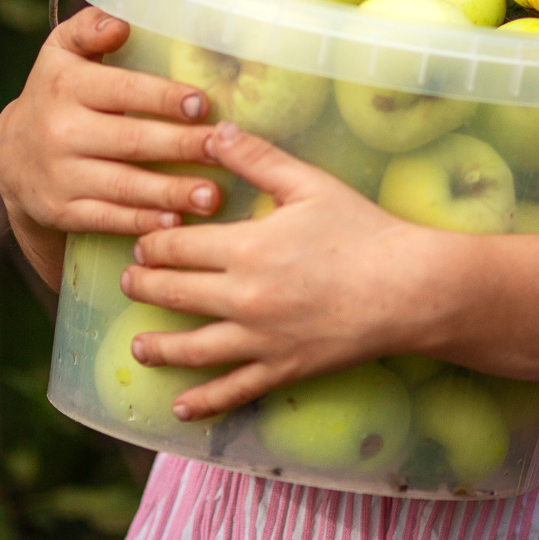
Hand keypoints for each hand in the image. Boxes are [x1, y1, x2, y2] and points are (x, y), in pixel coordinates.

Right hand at [0, 7, 226, 284]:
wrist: (9, 156)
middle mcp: (60, 131)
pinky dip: (141, 222)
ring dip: (170, 192)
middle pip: (131, 140)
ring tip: (212, 195)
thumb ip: (89, 28)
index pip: (122, 90)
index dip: (163, 98)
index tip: (203, 104)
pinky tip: (175, 223)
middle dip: (181, 145)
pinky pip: (106, 218)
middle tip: (223, 148)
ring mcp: (59, 175)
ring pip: (123, 185)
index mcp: (66, 85)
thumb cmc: (57, 93)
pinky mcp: (61, 211)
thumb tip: (121, 24)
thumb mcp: (61, 52)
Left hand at [118, 121, 451, 420]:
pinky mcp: (282, 368)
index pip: (177, 247)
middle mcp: (243, 298)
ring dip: (158, 347)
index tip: (143, 240)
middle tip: (130, 280)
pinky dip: (203, 402)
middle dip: (145, 285)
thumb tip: (215, 130)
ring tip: (138, 345)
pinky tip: (179, 408)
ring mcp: (261, 339)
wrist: (408, 288)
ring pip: (192, 349)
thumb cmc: (363, 230)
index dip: (152, 242)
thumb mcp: (309, 184)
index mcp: (245, 248)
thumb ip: (257, 157)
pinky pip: (234, 390)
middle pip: (174, 293)